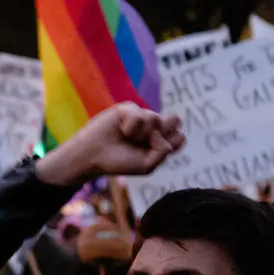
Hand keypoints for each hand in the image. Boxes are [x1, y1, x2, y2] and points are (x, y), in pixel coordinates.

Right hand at [33, 103, 184, 187]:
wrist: (94, 155)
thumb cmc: (120, 162)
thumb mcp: (147, 165)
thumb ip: (163, 150)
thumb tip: (160, 129)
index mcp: (159, 143)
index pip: (179, 137)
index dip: (174, 142)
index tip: (160, 151)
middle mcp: (153, 129)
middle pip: (175, 120)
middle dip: (164, 131)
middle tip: (148, 141)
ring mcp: (142, 118)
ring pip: (156, 118)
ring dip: (143, 133)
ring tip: (129, 138)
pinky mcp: (129, 109)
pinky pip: (139, 114)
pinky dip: (131, 126)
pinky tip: (122, 131)